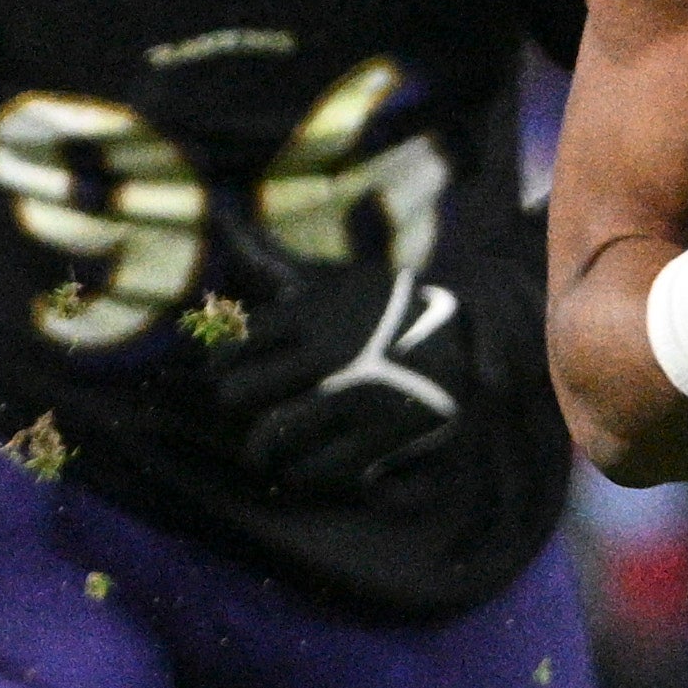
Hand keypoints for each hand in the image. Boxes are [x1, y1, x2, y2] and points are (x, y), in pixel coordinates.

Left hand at [209, 241, 541, 499]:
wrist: (467, 337)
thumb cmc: (389, 307)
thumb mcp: (338, 277)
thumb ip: (277, 261)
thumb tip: (221, 217)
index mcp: (314, 311)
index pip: (237, 342)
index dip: (219, 364)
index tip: (222, 374)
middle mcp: (328, 351)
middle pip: (242, 393)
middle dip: (235, 405)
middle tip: (242, 411)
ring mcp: (353, 394)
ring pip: (273, 436)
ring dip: (261, 447)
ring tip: (265, 450)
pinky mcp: (379, 434)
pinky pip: (315, 467)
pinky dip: (302, 470)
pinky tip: (304, 464)